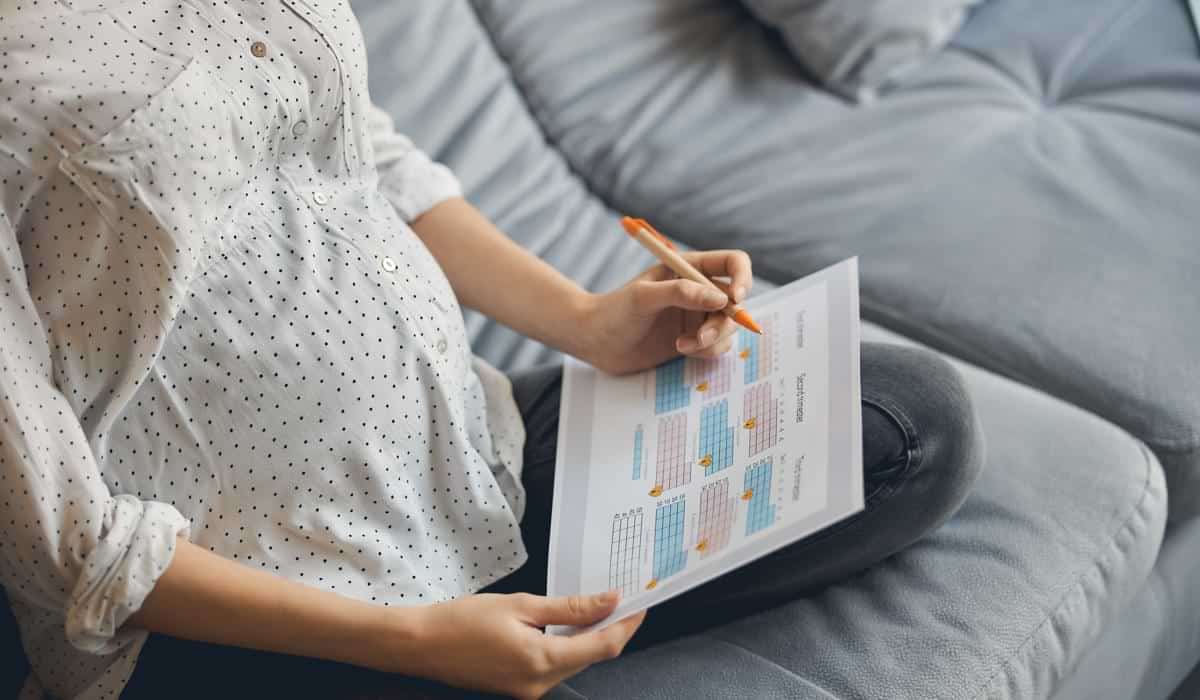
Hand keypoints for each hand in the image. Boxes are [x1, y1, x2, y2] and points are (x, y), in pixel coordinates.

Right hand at [389, 590, 644, 698]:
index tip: (640, 603)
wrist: (421, 645)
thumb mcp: (521, 605)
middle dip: (611, 630)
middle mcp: (539, 684)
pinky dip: (568, 647)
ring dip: (591, 639)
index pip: (602, 646)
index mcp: (542, 661)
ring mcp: (528, 691)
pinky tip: (569, 626)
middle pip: (591, 658)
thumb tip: (608, 601)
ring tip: (601, 608)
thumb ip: (570, 607)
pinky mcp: (518, 689)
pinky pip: (555, 668)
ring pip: (574, 664)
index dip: (626, 625)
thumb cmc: (464, 620)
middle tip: (623, 599)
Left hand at [578, 250, 753, 374]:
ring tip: (684, 346)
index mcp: (689, 267)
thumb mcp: (643, 297)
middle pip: (735, 301)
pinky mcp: (694, 338)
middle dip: (724, 321)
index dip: (743, 278)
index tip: (736, 299)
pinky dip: (707, 351)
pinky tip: (681, 349)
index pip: (733, 263)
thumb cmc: (614, 311)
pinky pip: (718, 345)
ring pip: (729, 327)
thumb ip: (680, 293)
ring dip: (713, 340)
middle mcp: (699, 289)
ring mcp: (697, 315)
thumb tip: (721, 299)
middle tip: (702, 336)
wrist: (596, 341)